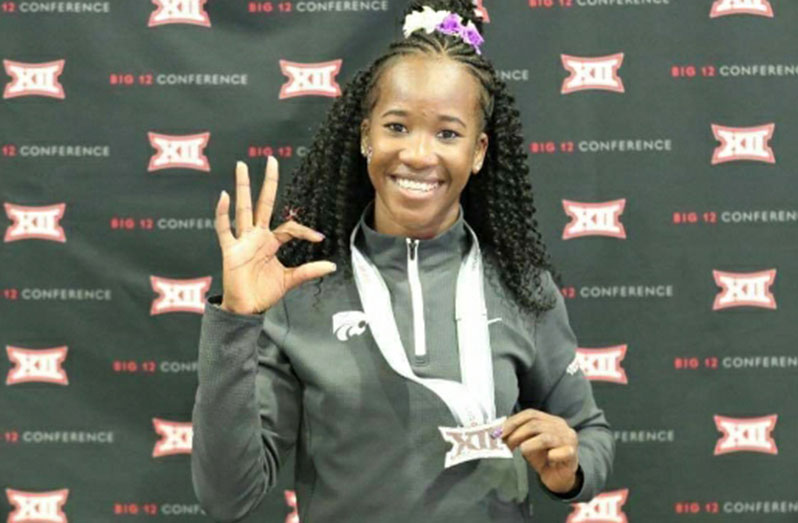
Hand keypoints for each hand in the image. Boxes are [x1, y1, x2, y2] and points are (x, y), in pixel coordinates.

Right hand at [215, 156, 335, 314]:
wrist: (246, 308)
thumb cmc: (264, 292)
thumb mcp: (291, 279)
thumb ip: (309, 271)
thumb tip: (332, 266)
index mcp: (271, 242)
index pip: (289, 226)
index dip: (304, 230)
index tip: (319, 239)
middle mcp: (256, 236)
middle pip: (263, 203)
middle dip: (268, 182)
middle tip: (271, 159)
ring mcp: (242, 240)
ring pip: (242, 208)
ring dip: (242, 187)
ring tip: (242, 166)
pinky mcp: (230, 249)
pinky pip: (224, 228)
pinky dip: (222, 213)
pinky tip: (224, 196)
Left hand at [500, 409, 579, 493]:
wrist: (560, 477)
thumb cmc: (544, 458)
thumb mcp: (528, 443)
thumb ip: (517, 435)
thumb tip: (497, 431)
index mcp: (551, 420)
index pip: (530, 414)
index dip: (512, 421)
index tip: (498, 432)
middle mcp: (561, 427)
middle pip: (535, 424)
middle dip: (516, 433)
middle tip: (506, 444)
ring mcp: (568, 439)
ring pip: (545, 437)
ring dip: (528, 444)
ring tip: (521, 451)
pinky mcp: (572, 454)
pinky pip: (561, 452)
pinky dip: (552, 455)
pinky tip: (547, 459)